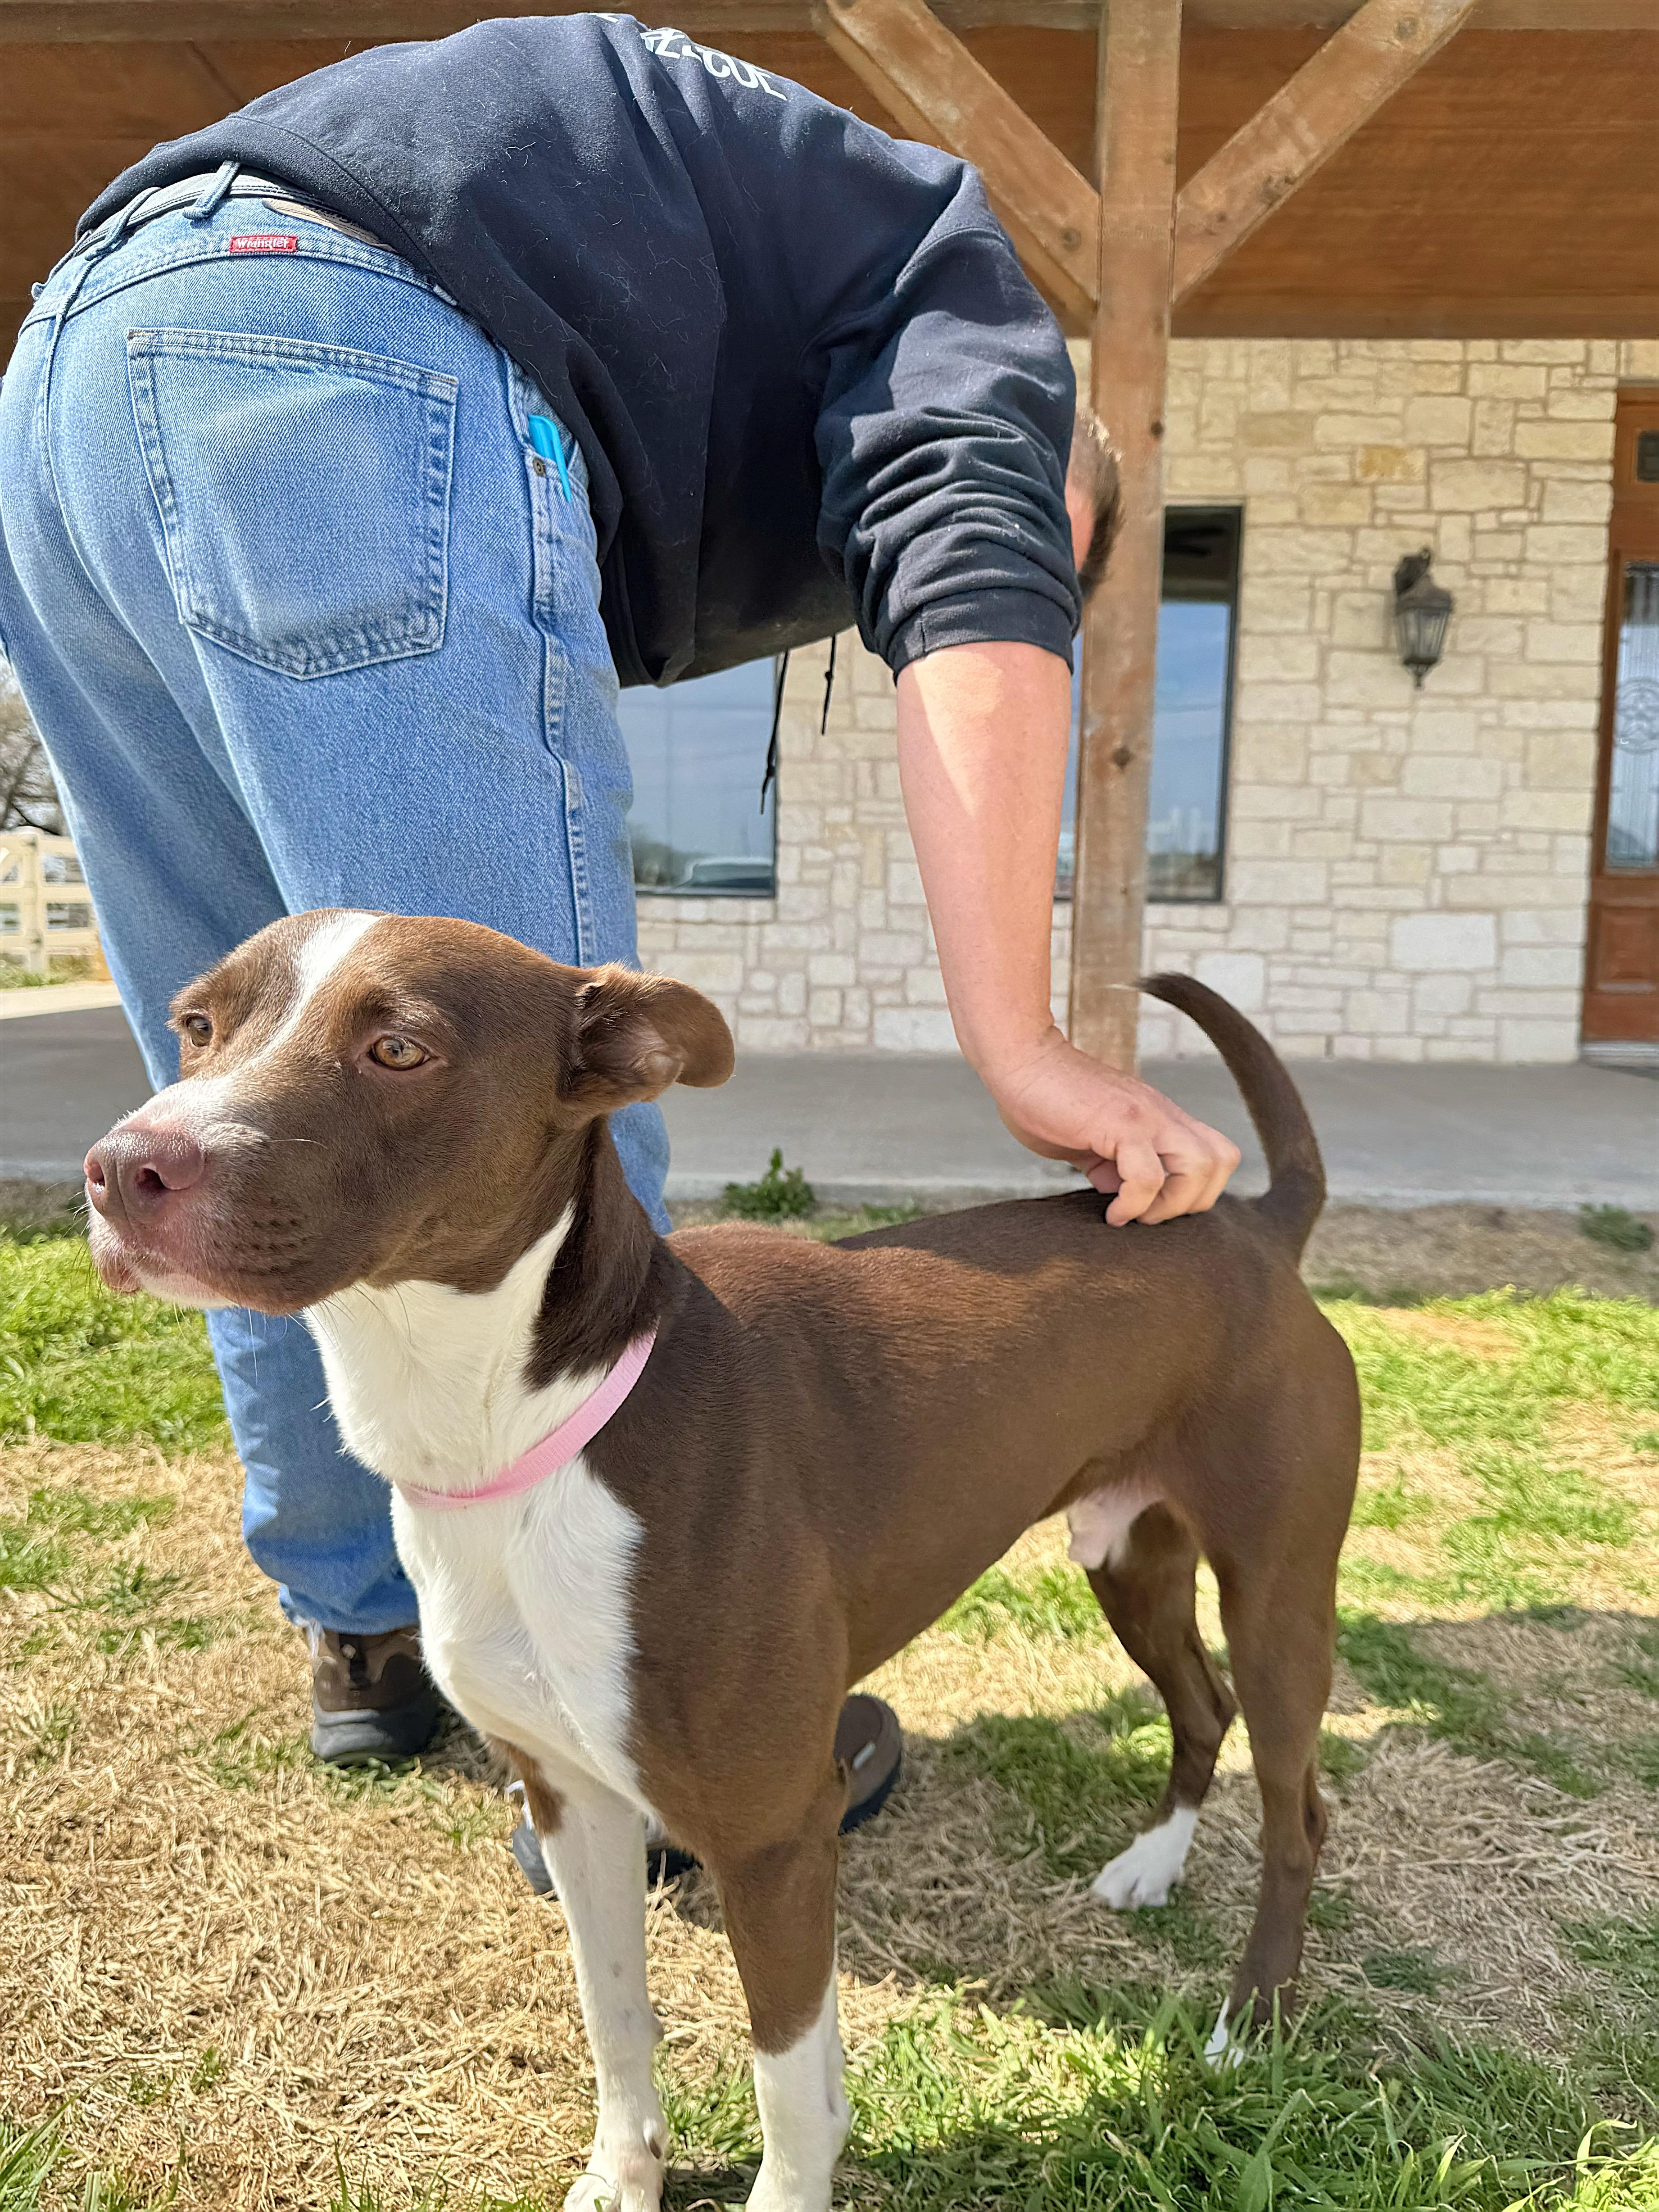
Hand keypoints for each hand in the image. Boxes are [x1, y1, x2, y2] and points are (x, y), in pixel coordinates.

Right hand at [982, 1026, 1240, 1225]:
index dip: (1194, 1190)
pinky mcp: (1121, 1123)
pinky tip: (1111, 1212)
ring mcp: (1145, 1116)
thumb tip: (1121, 1192)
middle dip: (1193, 1202)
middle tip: (1149, 1215)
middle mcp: (1161, 1113)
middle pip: (1222, 1160)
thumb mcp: (1087, 1139)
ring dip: (1172, 1204)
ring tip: (1134, 1213)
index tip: (1151, 1207)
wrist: (1020, 1059)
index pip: (1213, 1154)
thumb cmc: (1044, 1098)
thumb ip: (1109, 1164)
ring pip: (1201, 1166)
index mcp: (1158, 1116)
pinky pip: (1149, 1175)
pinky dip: (1134, 1204)